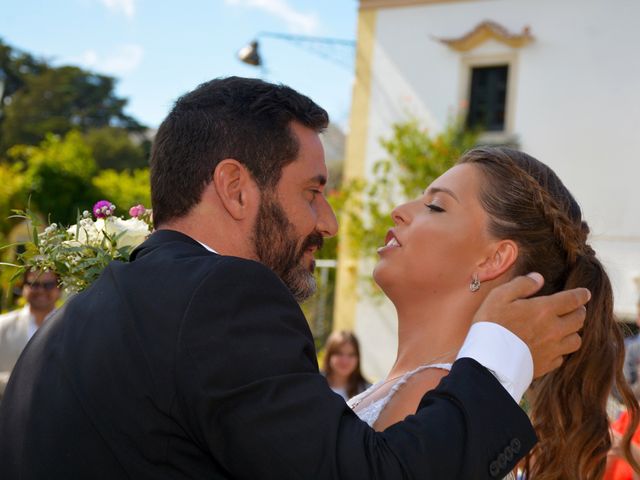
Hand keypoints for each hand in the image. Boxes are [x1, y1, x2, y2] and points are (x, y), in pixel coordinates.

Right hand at [473, 272, 589, 377]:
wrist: (488, 360)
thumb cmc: (491, 325)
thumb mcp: (500, 296)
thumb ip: (521, 285)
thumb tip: (538, 278)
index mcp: (544, 310)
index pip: (572, 300)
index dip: (581, 295)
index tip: (585, 293)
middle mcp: (554, 329)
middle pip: (579, 319)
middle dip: (579, 311)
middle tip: (575, 309)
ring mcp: (553, 349)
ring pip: (576, 340)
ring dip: (573, 332)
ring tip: (567, 329)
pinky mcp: (547, 365)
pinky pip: (562, 357)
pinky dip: (561, 350)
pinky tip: (552, 347)